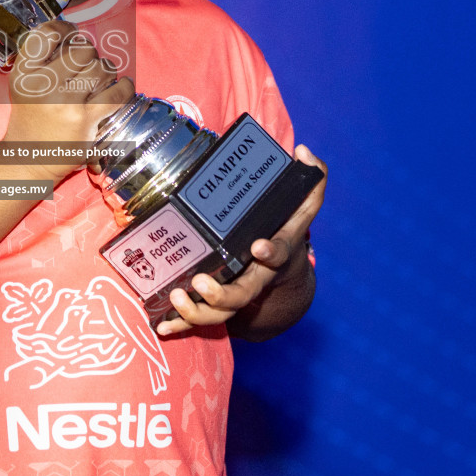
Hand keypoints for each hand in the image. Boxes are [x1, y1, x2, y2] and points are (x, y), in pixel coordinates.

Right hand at [2, 20, 134, 182]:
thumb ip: (44, 59)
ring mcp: (64, 102)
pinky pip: (117, 93)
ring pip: (102, 68)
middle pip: (82, 49)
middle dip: (90, 54)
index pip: (47, 33)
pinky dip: (125, 87)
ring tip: (101, 80)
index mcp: (24, 72)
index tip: (72, 34)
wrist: (29, 158)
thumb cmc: (32, 117)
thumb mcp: (25, 84)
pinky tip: (122, 87)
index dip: (65, 29)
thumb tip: (76, 34)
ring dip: (106, 71)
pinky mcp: (85, 120)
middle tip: (87, 65)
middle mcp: (42, 85)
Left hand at [155, 145, 326, 335]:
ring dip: (198, 312)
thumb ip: (313, 177)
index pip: (280, 253)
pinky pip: (202, 318)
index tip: (258, 246)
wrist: (286, 273)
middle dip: (223, 294)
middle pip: (244, 294)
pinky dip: (183, 325)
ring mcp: (238, 291)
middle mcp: (258, 276)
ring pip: (222, 312)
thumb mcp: (304, 205)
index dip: (271, 252)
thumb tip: (304, 150)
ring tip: (177, 298)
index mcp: (277, 251)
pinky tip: (161, 326)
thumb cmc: (286, 230)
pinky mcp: (220, 302)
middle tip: (200, 283)